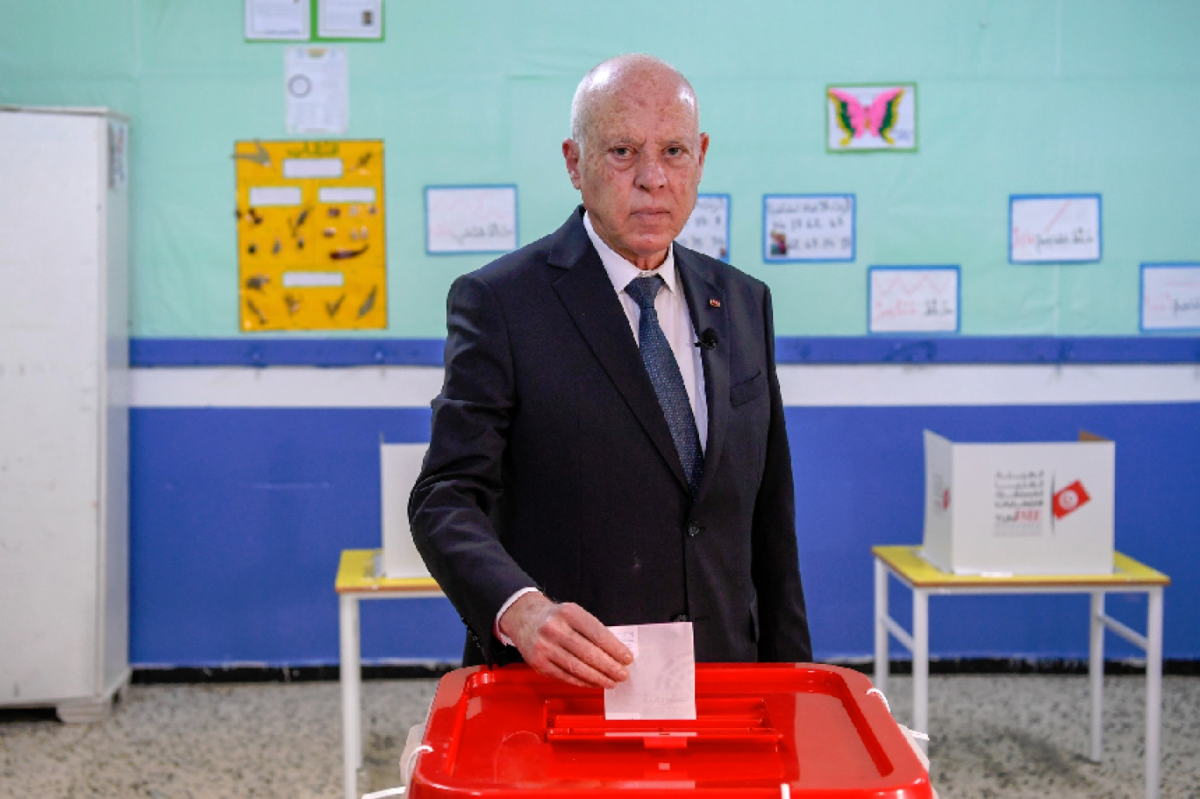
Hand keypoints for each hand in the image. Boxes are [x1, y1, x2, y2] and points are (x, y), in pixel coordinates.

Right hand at [498, 592, 633, 688]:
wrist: (524, 617)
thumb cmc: (555, 617)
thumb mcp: (574, 613)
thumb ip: (592, 630)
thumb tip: (616, 653)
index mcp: (569, 613)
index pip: (597, 634)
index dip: (615, 649)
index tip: (627, 658)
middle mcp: (555, 629)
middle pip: (588, 653)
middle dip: (610, 667)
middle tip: (622, 674)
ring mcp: (544, 647)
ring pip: (577, 668)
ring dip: (598, 678)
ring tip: (611, 681)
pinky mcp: (539, 663)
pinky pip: (565, 677)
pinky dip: (583, 682)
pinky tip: (594, 683)